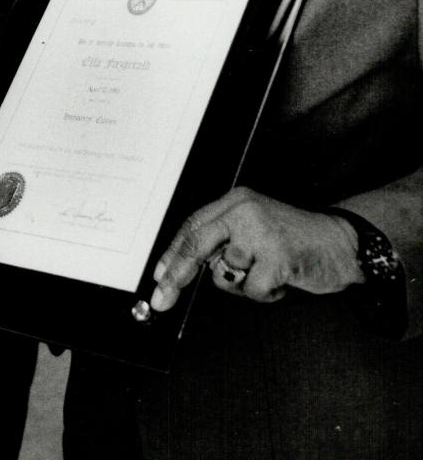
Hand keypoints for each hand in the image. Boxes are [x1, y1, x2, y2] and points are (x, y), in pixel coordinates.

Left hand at [150, 187, 364, 311]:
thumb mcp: (255, 229)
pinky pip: (253, 289)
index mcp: (235, 202)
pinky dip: (267, 294)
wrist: (342, 242)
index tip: (158, 277)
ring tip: (268, 272)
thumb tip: (184, 268)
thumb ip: (225, 241)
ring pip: (226, 273)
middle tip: (161, 299)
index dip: (172, 254)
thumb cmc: (295, 240)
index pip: (193, 226)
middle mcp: (244, 210)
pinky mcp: (277, 255)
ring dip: (245, 285)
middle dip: (176, 275)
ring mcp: (260, 231)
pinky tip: (282, 280)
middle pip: (197, 244)